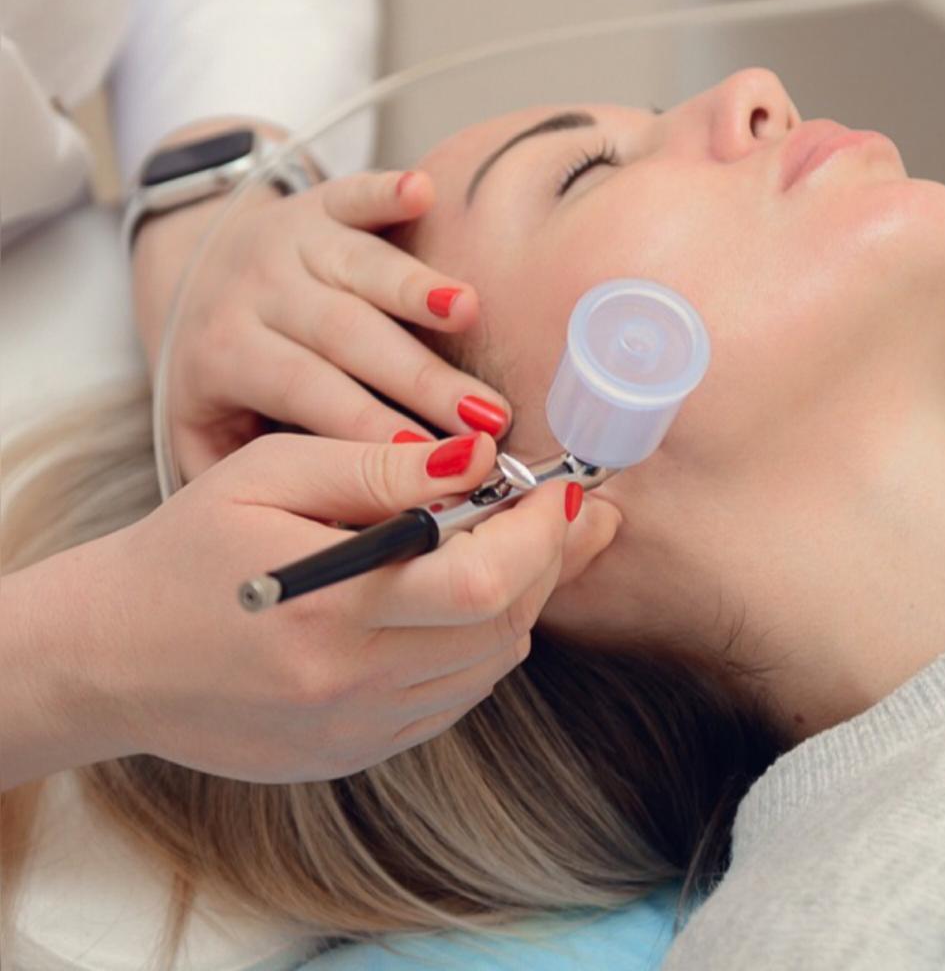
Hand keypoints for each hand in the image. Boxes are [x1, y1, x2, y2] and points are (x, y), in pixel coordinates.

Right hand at [67, 433, 617, 783]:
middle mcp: (352, 684)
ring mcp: (356, 729)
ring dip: (522, 600)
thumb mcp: (271, 475)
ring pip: (490, 666)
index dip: (541, 533)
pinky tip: (470, 598)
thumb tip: (479, 460)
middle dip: (549, 559)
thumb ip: (380, 466)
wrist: (113, 655)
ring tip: (522, 543)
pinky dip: (482, 644)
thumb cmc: (186, 549)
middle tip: (563, 510)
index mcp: (331, 610)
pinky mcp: (354, 752)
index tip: (560, 488)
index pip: (482, 581)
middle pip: (503, 626)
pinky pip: (454, 698)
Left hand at [132, 161, 509, 477]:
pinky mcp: (320, 204)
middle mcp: (260, 290)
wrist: (189, 271)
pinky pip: (352, 193)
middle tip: (482, 418)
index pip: (305, 390)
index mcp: (228, 352)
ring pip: (359, 266)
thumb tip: (324, 522)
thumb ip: (245, 475)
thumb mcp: (202, 428)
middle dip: (418, 377)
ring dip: (416, 287)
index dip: (363, 424)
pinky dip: (387, 190)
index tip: (422, 463)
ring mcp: (293, 240)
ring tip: (469, 312)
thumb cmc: (220, 370)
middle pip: (346, 334)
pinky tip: (423, 192)